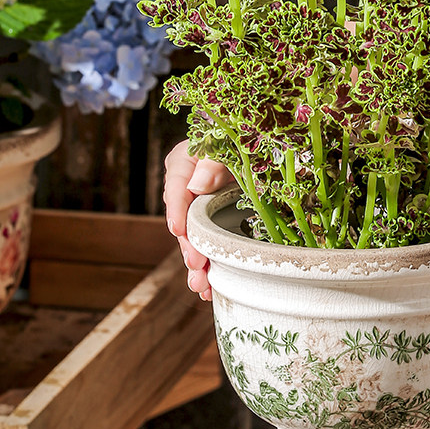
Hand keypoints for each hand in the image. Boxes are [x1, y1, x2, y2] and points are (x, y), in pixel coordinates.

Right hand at [163, 139, 233, 299]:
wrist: (254, 146)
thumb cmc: (239, 140)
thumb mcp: (227, 145)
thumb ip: (212, 162)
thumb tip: (198, 184)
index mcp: (183, 164)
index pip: (175, 187)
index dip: (177, 209)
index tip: (179, 230)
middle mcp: (185, 189)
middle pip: (183, 220)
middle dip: (189, 245)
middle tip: (196, 264)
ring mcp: (197, 209)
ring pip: (193, 239)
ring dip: (196, 264)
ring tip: (201, 285)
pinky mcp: (211, 223)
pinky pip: (206, 246)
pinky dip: (208, 266)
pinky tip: (211, 288)